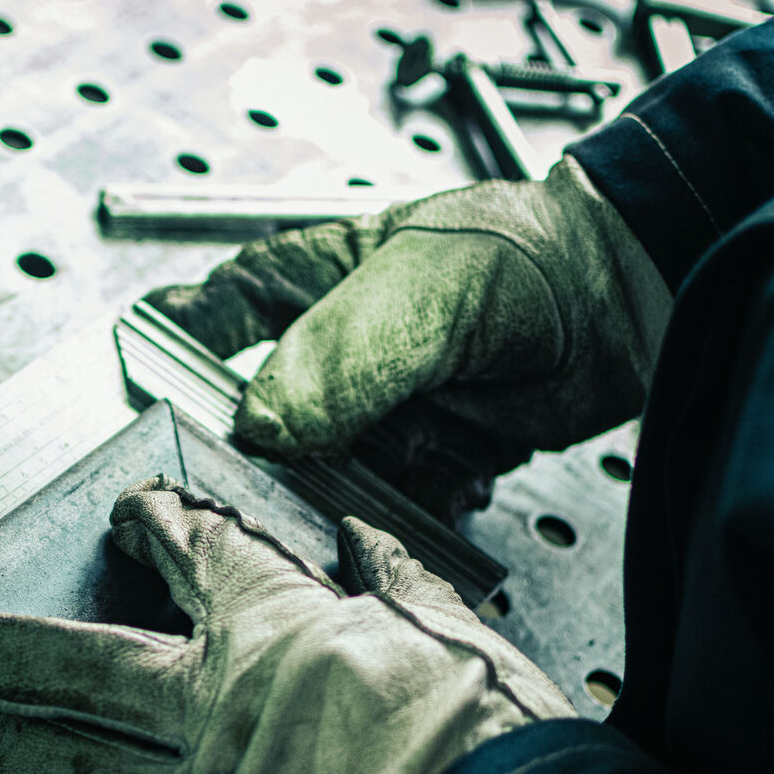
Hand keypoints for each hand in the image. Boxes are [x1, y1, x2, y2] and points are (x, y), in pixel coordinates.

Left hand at [0, 477, 573, 773]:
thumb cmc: (488, 748)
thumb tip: (367, 541)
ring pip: (66, 771)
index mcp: (277, 629)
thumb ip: (399, 582)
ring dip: (8, 752)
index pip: (197, 552)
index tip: (131, 514)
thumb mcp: (457, 633)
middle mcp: (213, 707)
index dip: (154, 523)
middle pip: (68, 665)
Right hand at [146, 156, 671, 465]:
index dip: (176, 349)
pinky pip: (390, 507)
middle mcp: (339, 355)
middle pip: (263, 420)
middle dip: (266, 460)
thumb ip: (343, 355)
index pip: (219, 312)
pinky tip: (443, 488)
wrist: (632, 305)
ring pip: (325, 475)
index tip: (140, 388)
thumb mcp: (423, 289)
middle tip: (269, 483)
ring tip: (383, 487)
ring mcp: (384, 412)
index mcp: (314, 283)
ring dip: (347, 496)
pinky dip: (408, 515)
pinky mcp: (431, 461)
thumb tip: (263, 425)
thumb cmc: (528, 258)